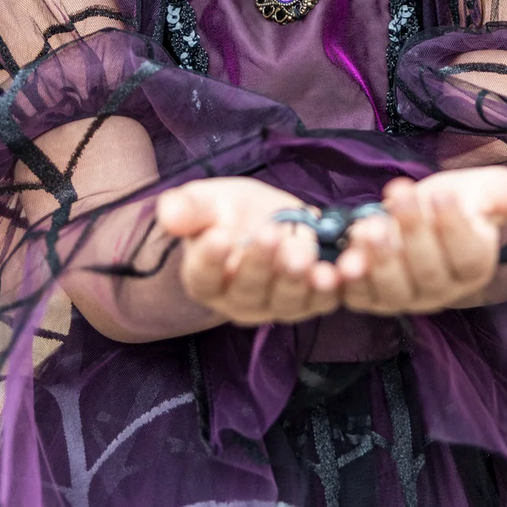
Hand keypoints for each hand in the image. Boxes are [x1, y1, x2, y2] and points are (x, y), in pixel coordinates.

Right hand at [157, 177, 339, 325]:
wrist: (268, 217)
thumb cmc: (228, 212)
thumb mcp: (206, 201)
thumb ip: (187, 208)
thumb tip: (168, 215)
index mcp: (205, 278)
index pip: (204, 276)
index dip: (211, 259)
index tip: (219, 235)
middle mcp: (238, 301)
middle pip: (248, 290)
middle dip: (260, 263)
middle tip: (270, 234)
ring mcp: (276, 305)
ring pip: (286, 299)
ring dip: (297, 278)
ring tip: (304, 254)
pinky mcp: (309, 301)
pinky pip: (321, 299)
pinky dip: (331, 286)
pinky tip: (338, 269)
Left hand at [335, 162, 506, 316]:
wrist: (405, 212)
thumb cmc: (450, 200)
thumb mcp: (483, 189)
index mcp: (475, 264)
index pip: (469, 254)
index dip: (455, 228)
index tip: (444, 194)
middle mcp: (441, 291)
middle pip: (429, 271)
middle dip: (414, 232)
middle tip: (402, 194)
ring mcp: (404, 297)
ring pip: (394, 288)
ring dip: (380, 259)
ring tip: (369, 226)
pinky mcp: (368, 297)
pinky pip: (357, 296)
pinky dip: (346, 282)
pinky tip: (337, 264)